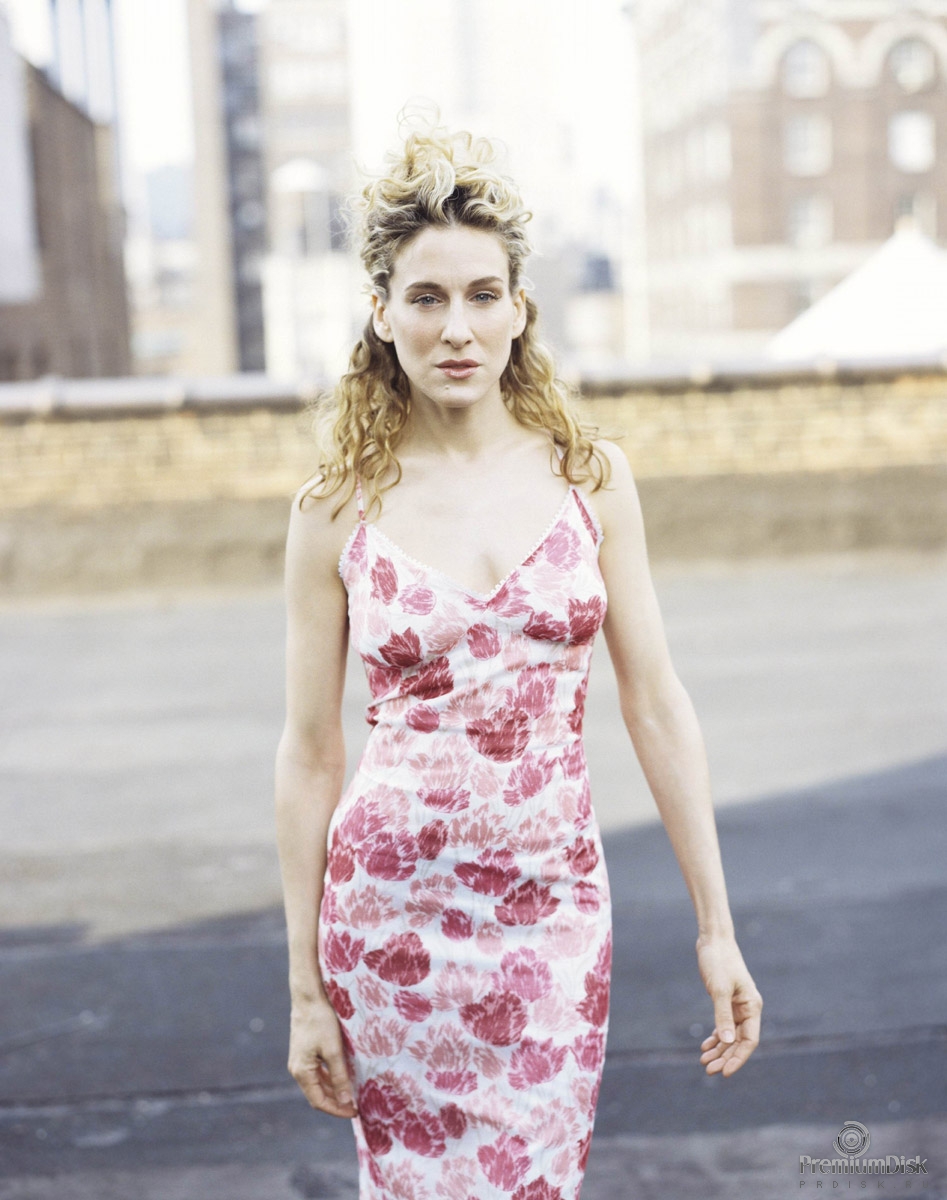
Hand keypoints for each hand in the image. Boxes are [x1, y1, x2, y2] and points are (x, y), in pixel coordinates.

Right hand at [287, 995, 357, 1117]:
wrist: (308, 997)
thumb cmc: (321, 1021)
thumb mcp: (333, 1050)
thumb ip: (339, 1076)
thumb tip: (346, 1101)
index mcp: (302, 1072)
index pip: (319, 1101)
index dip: (337, 1110)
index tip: (355, 1112)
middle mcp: (297, 1070)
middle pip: (317, 1095)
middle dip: (336, 1102)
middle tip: (356, 1106)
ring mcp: (299, 1061)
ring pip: (317, 1084)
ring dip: (333, 1091)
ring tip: (352, 1095)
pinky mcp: (304, 1053)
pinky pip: (317, 1073)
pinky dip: (329, 1079)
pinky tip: (343, 1077)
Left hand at [696, 934, 761, 1077]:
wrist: (713, 941)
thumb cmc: (718, 961)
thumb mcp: (719, 989)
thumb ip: (722, 1015)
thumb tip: (726, 1042)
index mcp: (752, 1006)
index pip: (749, 1040)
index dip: (738, 1058)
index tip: (725, 1072)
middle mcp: (747, 1009)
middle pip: (739, 1041)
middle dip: (726, 1057)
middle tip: (709, 1070)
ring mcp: (737, 1006)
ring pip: (730, 1036)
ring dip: (719, 1050)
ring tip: (704, 1062)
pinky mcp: (726, 1002)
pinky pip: (723, 1026)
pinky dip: (715, 1037)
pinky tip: (705, 1046)